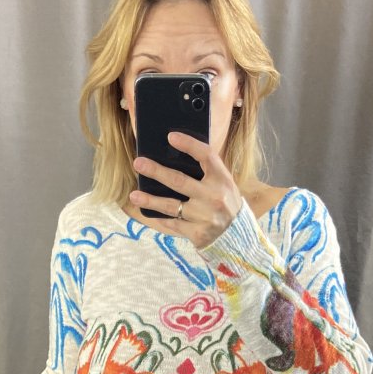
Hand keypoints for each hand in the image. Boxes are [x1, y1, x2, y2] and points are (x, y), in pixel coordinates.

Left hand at [131, 131, 243, 247]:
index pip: (205, 155)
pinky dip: (161, 218)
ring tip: (134, 195)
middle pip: (180, 181)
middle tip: (138, 163)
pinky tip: (148, 213)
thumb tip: (174, 156)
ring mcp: (205, 217)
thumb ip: (205, 173)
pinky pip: (173, 224)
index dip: (188, 144)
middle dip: (157, 171)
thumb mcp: (223, 185)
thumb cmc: (225, 204)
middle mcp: (214, 197)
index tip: (170, 137)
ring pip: (172, 206)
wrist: (238, 237)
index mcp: (222, 179)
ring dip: (150, 200)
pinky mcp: (198, 234)